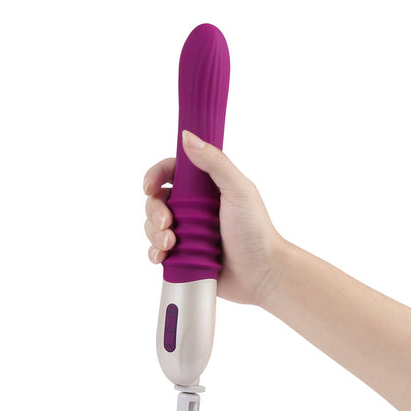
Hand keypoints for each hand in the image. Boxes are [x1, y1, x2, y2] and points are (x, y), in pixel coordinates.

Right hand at [143, 130, 283, 305]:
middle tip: (166, 222)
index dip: (155, 176)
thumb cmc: (255, 231)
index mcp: (205, 189)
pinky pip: (157, 251)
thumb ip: (214, 162)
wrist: (261, 274)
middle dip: (154, 210)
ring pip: (153, 226)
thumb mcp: (238, 190)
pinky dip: (155, 252)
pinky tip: (163, 256)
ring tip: (171, 243)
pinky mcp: (183, 256)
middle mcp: (194, 209)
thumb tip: (187, 136)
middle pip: (157, 200)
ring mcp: (187, 233)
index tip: (149, 186)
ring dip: (154, 233)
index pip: (172, 173)